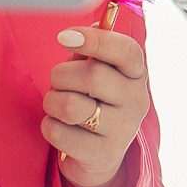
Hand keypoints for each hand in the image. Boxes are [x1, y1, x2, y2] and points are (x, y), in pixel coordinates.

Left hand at [43, 24, 151, 186]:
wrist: (97, 155)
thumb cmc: (92, 101)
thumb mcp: (96, 73)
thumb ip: (90, 52)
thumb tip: (82, 31)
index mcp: (136, 74)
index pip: (126, 50)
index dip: (95, 39)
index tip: (64, 36)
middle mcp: (136, 101)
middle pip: (92, 75)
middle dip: (61, 75)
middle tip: (57, 82)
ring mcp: (123, 131)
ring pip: (70, 105)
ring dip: (51, 101)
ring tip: (56, 105)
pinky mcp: (103, 155)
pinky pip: (59, 132)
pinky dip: (49, 126)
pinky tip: (60, 127)